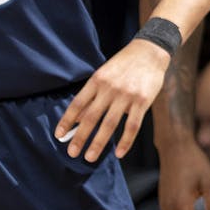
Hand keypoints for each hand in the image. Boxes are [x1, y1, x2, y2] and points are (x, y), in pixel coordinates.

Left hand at [56, 38, 169, 161]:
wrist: (150, 51)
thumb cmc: (123, 64)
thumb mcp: (103, 74)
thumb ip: (91, 95)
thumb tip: (77, 118)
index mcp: (97, 80)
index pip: (77, 104)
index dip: (67, 120)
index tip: (59, 135)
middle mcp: (110, 88)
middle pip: (91, 117)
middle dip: (80, 137)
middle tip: (72, 153)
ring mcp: (127, 96)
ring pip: (110, 124)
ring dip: (98, 143)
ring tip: (90, 157)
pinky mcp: (143, 101)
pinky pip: (133, 125)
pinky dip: (125, 141)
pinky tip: (119, 153)